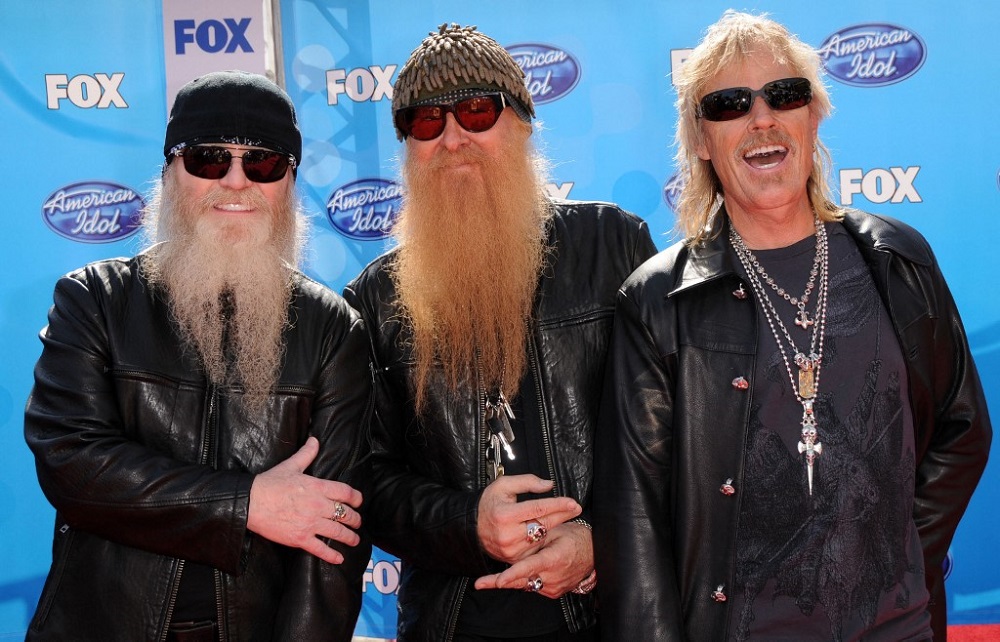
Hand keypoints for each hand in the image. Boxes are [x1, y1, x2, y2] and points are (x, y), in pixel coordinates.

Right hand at [248, 436, 362, 563]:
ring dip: (349, 537)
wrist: (250, 502)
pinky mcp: (300, 539)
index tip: (359, 502)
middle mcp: (318, 506)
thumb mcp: (291, 466)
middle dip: (355, 519)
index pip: (346, 492)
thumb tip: (315, 440)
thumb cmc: (269, 483)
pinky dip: (331, 555)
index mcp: (317, 487)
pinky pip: (320, 549)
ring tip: (354, 540)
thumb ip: (306, 454)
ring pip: (337, 532)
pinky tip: (339, 559)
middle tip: (357, 522)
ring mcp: (310, 524)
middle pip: (345, 514)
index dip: (356, 498)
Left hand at [474, 520, 593, 598]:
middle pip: (523, 580)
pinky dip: (524, 581)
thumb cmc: (575, 538)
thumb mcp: (558, 531)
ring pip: (526, 585)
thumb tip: (522, 533)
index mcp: (555, 558)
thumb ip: (539, 535)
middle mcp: (554, 576)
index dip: (514, 574)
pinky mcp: (553, 593)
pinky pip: (533, 587)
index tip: (499, 580)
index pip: (531, 568)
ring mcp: (554, 587)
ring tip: (487, 580)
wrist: (594, 555)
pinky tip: (512, 576)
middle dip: (500, 582)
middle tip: (480, 583)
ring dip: (510, 580)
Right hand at [476, 474, 581, 564]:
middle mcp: (508, 535)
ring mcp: (511, 550)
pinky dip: (541, 538)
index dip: (558, 505)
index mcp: (505, 515)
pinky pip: (535, 548)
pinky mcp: (514, 559)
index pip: (538, 509)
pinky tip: (543, 529)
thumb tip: (549, 485)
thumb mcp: (503, 485)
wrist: (471, 528)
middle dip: (562, 515)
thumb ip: (527, 482)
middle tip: (576, 508)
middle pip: (544, 524)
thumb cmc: (489, 504)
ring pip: (541, 537)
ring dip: (551, 526)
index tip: (573, 502)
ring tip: (558, 515)